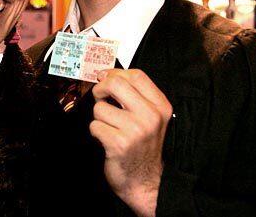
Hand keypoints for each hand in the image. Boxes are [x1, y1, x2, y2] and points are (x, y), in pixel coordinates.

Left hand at [90, 69, 172, 216]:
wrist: (144, 181)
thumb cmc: (142, 146)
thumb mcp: (150, 117)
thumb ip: (135, 95)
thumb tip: (106, 75)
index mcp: (161, 106)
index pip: (136, 76)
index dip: (115, 73)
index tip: (105, 77)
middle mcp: (151, 116)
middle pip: (115, 84)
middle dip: (100, 89)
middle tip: (100, 98)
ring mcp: (136, 130)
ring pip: (101, 108)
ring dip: (99, 118)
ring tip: (110, 128)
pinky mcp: (119, 143)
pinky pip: (95, 126)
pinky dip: (97, 132)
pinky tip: (107, 140)